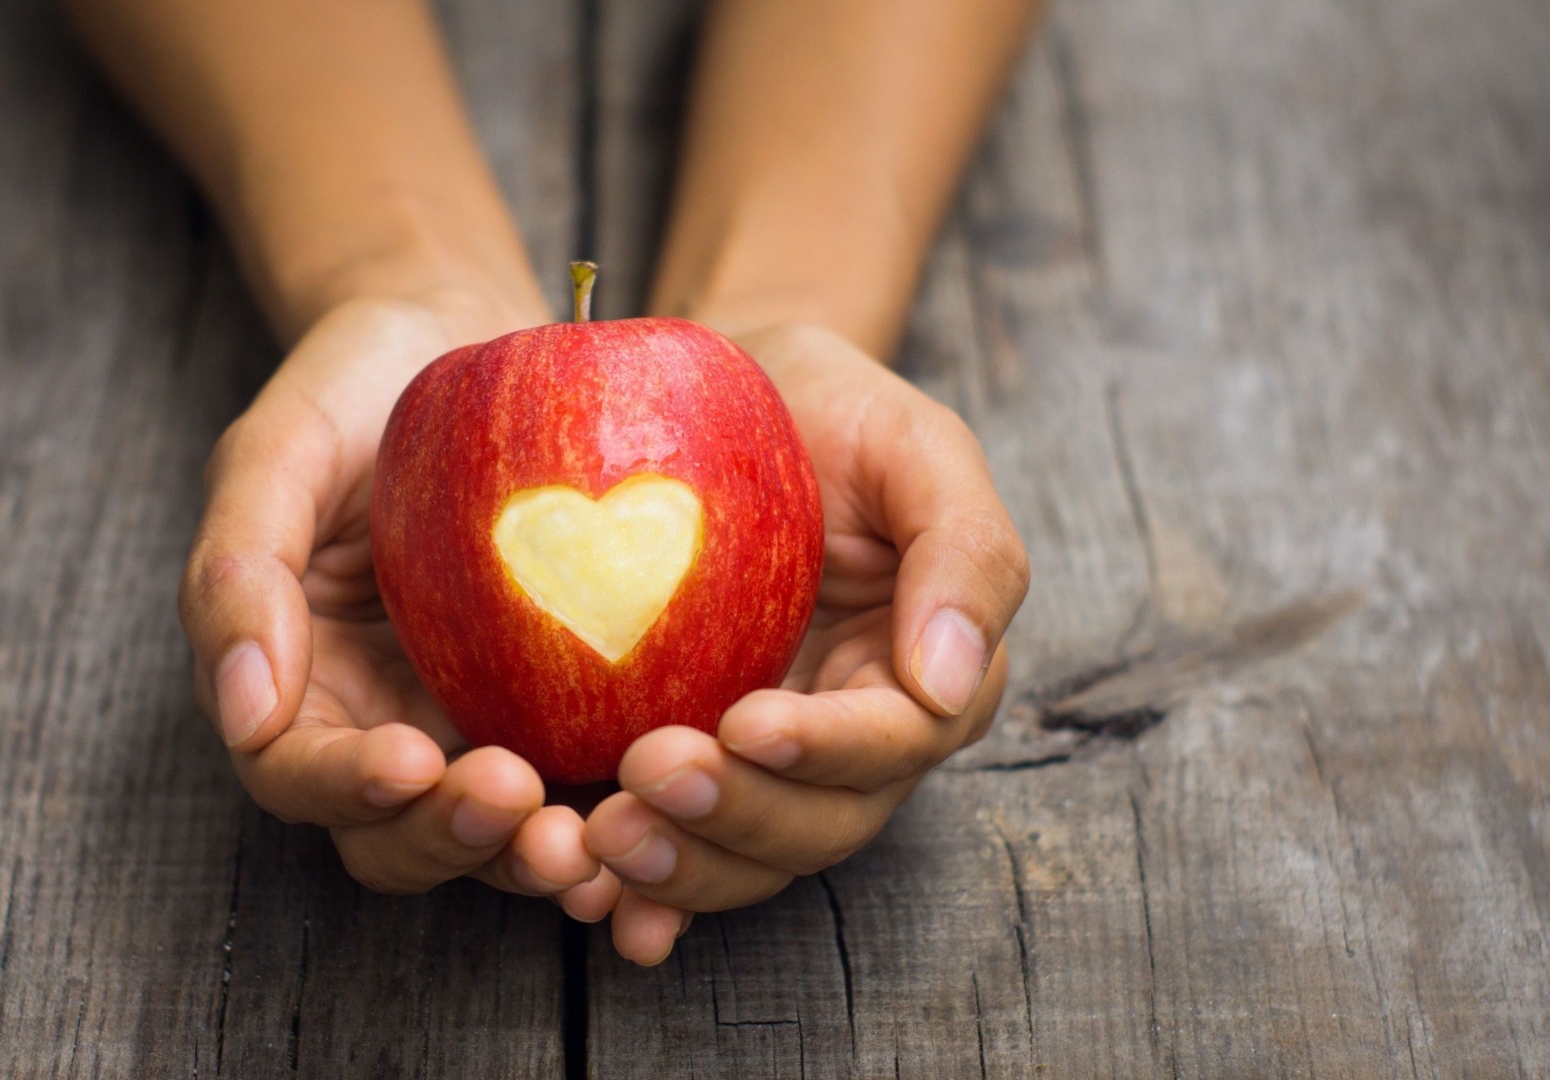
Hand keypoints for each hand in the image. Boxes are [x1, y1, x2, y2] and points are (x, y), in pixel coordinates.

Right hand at [178, 295, 606, 902]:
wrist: (462, 339)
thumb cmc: (352, 386)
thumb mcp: (274, 453)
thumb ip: (236, 573)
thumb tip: (243, 712)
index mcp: (295, 684)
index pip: (299, 774)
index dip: (346, 788)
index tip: (409, 761)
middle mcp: (380, 724)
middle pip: (395, 837)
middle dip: (447, 839)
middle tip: (514, 799)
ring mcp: (475, 722)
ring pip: (492, 834)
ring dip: (529, 852)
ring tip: (589, 835)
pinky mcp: (562, 708)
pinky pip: (584, 778)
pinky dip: (612, 810)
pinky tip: (661, 795)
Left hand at [579, 322, 1029, 963]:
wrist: (706, 400)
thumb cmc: (822, 408)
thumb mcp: (913, 443)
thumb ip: (964, 550)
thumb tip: (950, 680)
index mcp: (923, 675)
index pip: (893, 741)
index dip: (826, 748)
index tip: (748, 724)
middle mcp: (850, 743)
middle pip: (815, 824)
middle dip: (736, 817)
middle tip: (645, 775)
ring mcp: (763, 768)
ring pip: (743, 859)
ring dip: (678, 868)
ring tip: (603, 840)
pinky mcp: (686, 769)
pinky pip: (671, 847)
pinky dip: (635, 892)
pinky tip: (585, 895)